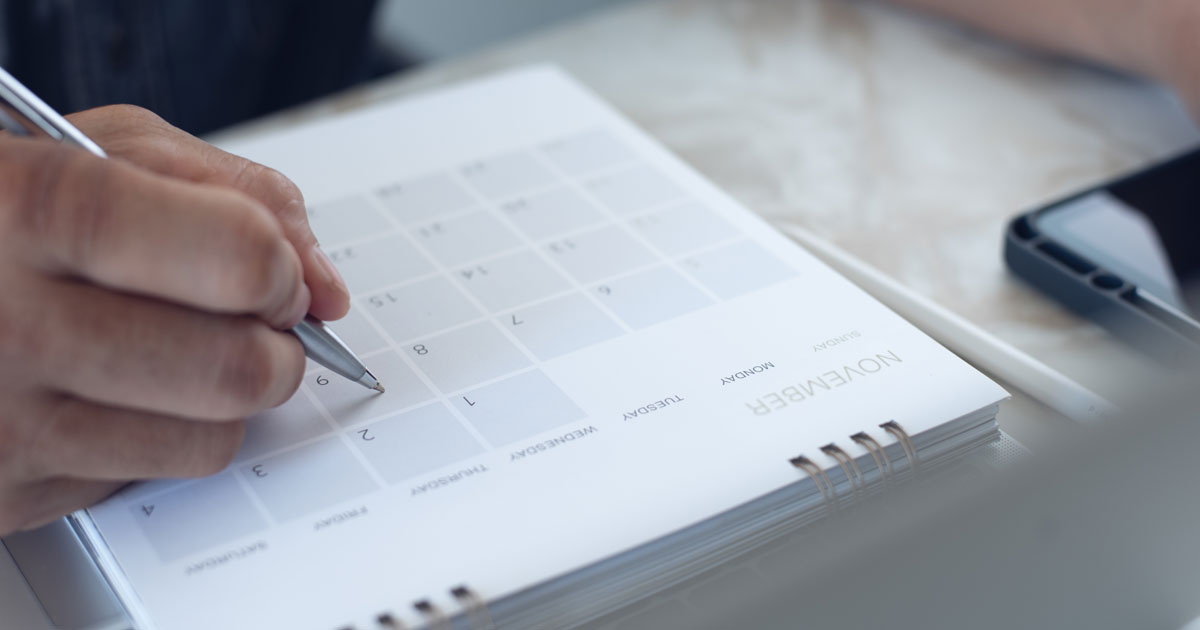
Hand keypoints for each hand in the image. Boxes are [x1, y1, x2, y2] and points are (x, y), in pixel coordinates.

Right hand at [0, 105, 348, 533]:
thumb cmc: (1, 210)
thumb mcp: (101, 149)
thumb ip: (235, 192)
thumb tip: (325, 290)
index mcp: (36, 208)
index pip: (239, 258)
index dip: (282, 267)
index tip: (272, 266)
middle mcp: (10, 324)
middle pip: (241, 369)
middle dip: (275, 343)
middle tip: (246, 319)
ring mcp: (6, 423)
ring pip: (212, 440)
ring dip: (224, 397)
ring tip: (175, 348)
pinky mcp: (9, 494)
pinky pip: (148, 478)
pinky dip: (155, 435)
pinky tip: (108, 389)